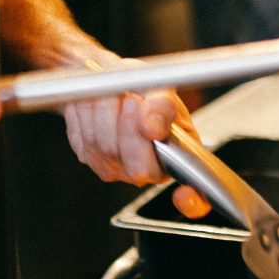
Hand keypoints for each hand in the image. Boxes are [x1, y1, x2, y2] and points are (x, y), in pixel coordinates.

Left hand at [63, 59, 210, 217]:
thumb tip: (154, 127)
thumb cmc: (142, 86)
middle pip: (138, 167)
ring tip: (114, 94)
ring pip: (104, 146)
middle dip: (129, 124)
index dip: (191, 200)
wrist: (112, 78)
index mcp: (179, 156)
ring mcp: (118, 169)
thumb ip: (163, 107)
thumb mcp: (161, 90)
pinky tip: (98, 103)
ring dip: (104, 110)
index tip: (179, 187)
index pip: (194, 198)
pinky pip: (84, 138)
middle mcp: (149, 170)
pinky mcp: (90, 158)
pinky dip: (87, 113)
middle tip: (132, 99)